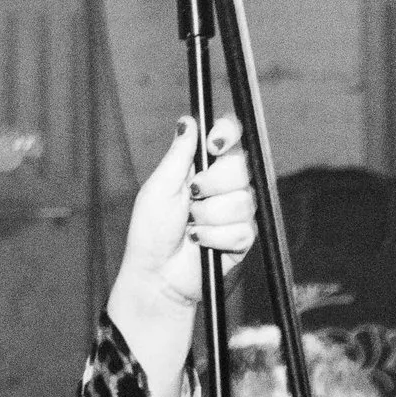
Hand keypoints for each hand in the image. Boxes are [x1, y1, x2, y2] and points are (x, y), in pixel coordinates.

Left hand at [118, 115, 256, 310]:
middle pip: (242, 165)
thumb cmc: (151, 233)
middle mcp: (225, 186)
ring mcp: (236, 211)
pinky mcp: (244, 237)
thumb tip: (188, 120)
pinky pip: (242, 229)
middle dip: (213, 183)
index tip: (215, 142)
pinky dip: (214, 237)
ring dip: (209, 215)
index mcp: (204, 168)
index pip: (230, 138)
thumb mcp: (159, 188)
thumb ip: (178, 154)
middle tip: (192, 197)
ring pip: (242, 199)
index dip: (228, 133)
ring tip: (191, 226)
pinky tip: (199, 242)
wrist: (157, 276)